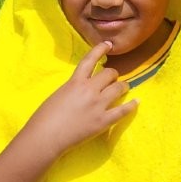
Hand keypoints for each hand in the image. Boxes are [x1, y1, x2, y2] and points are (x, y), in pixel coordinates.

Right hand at [25, 41, 137, 157]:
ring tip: (124, 87)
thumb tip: (82, 88)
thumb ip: (73, 88)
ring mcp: (98, 105)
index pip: (90, 60)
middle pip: (109, 74)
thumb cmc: (44, 116)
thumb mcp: (59, 93)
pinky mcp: (103, 121)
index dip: (100, 49)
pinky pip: (122, 111)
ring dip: (123, 86)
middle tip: (112, 79)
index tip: (108, 44)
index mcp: (75, 82)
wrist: (45, 136)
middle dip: (112, 75)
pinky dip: (131, 106)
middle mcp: (89, 90)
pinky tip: (136, 102)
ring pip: (118, 88)